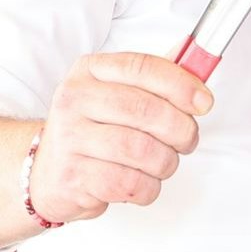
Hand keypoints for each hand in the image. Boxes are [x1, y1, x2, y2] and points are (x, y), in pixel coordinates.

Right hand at [28, 54, 213, 224]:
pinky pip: (130, 184)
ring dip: (165, 163)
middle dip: (181, 130)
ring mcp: (70, 138)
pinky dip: (148, 188)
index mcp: (89, 71)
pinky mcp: (73, 177)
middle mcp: (75, 100)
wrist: (47, 174)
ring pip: (142, 151)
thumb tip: (197, 63)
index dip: (181, 84)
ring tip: (161, 164)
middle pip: (146, 111)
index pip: (142, 67)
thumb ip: (155, 80)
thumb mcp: (115, 94)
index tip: (204, 102)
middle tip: (186, 140)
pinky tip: (142, 182)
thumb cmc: (91, 131)